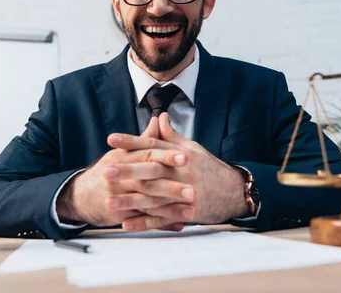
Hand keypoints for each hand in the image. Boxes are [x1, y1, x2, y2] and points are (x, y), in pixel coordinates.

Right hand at [56, 118, 194, 228]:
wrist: (80, 196)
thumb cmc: (108, 171)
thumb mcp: (123, 152)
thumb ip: (144, 138)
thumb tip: (160, 119)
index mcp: (123, 157)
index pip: (147, 154)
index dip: (167, 155)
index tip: (186, 157)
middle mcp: (121, 177)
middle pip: (149, 181)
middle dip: (172, 186)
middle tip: (193, 189)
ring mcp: (120, 198)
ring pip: (148, 203)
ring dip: (171, 208)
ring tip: (191, 210)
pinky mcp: (119, 216)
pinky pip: (144, 220)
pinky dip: (162, 223)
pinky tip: (179, 225)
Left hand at [108, 113, 248, 230]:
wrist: (235, 192)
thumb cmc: (210, 168)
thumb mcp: (193, 148)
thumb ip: (172, 135)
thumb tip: (160, 116)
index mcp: (180, 154)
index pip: (152, 144)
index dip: (131, 141)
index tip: (111, 139)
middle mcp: (182, 172)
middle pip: (150, 170)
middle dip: (127, 171)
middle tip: (105, 172)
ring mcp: (184, 193)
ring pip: (153, 197)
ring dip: (130, 201)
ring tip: (108, 202)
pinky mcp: (187, 212)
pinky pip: (162, 218)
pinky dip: (144, 222)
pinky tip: (126, 224)